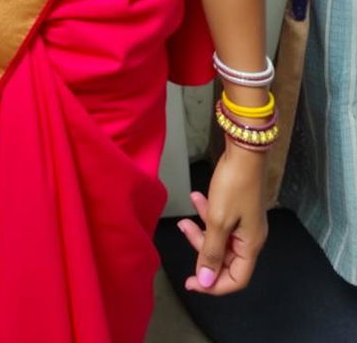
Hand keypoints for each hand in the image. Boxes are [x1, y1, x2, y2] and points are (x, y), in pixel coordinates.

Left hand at [177, 146, 267, 294]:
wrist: (244, 149)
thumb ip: (211, 252)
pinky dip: (207, 214)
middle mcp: (250, 237)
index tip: (191, 281)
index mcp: (250, 245)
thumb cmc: (233, 185)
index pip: (236, 280)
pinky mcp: (238, 207)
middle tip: (184, 231)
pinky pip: (221, 220)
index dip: (214, 285)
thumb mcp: (218, 221)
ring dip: (201, 229)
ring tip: (185, 217)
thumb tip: (206, 281)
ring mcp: (245, 222)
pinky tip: (196, 198)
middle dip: (202, 249)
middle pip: (225, 259)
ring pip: (220, 238)